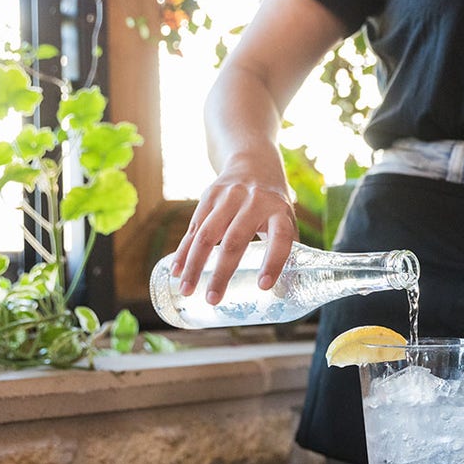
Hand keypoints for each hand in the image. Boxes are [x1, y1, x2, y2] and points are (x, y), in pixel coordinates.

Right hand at [171, 165, 297, 305]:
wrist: (253, 164)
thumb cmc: (273, 205)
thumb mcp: (286, 221)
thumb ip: (286, 251)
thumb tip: (284, 294)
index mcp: (279, 212)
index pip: (280, 238)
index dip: (273, 262)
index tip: (263, 286)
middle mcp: (254, 202)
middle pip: (235, 241)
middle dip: (222, 273)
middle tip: (213, 299)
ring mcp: (229, 197)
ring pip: (207, 234)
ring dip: (194, 265)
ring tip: (187, 290)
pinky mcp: (209, 196)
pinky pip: (194, 227)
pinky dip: (184, 251)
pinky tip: (176, 270)